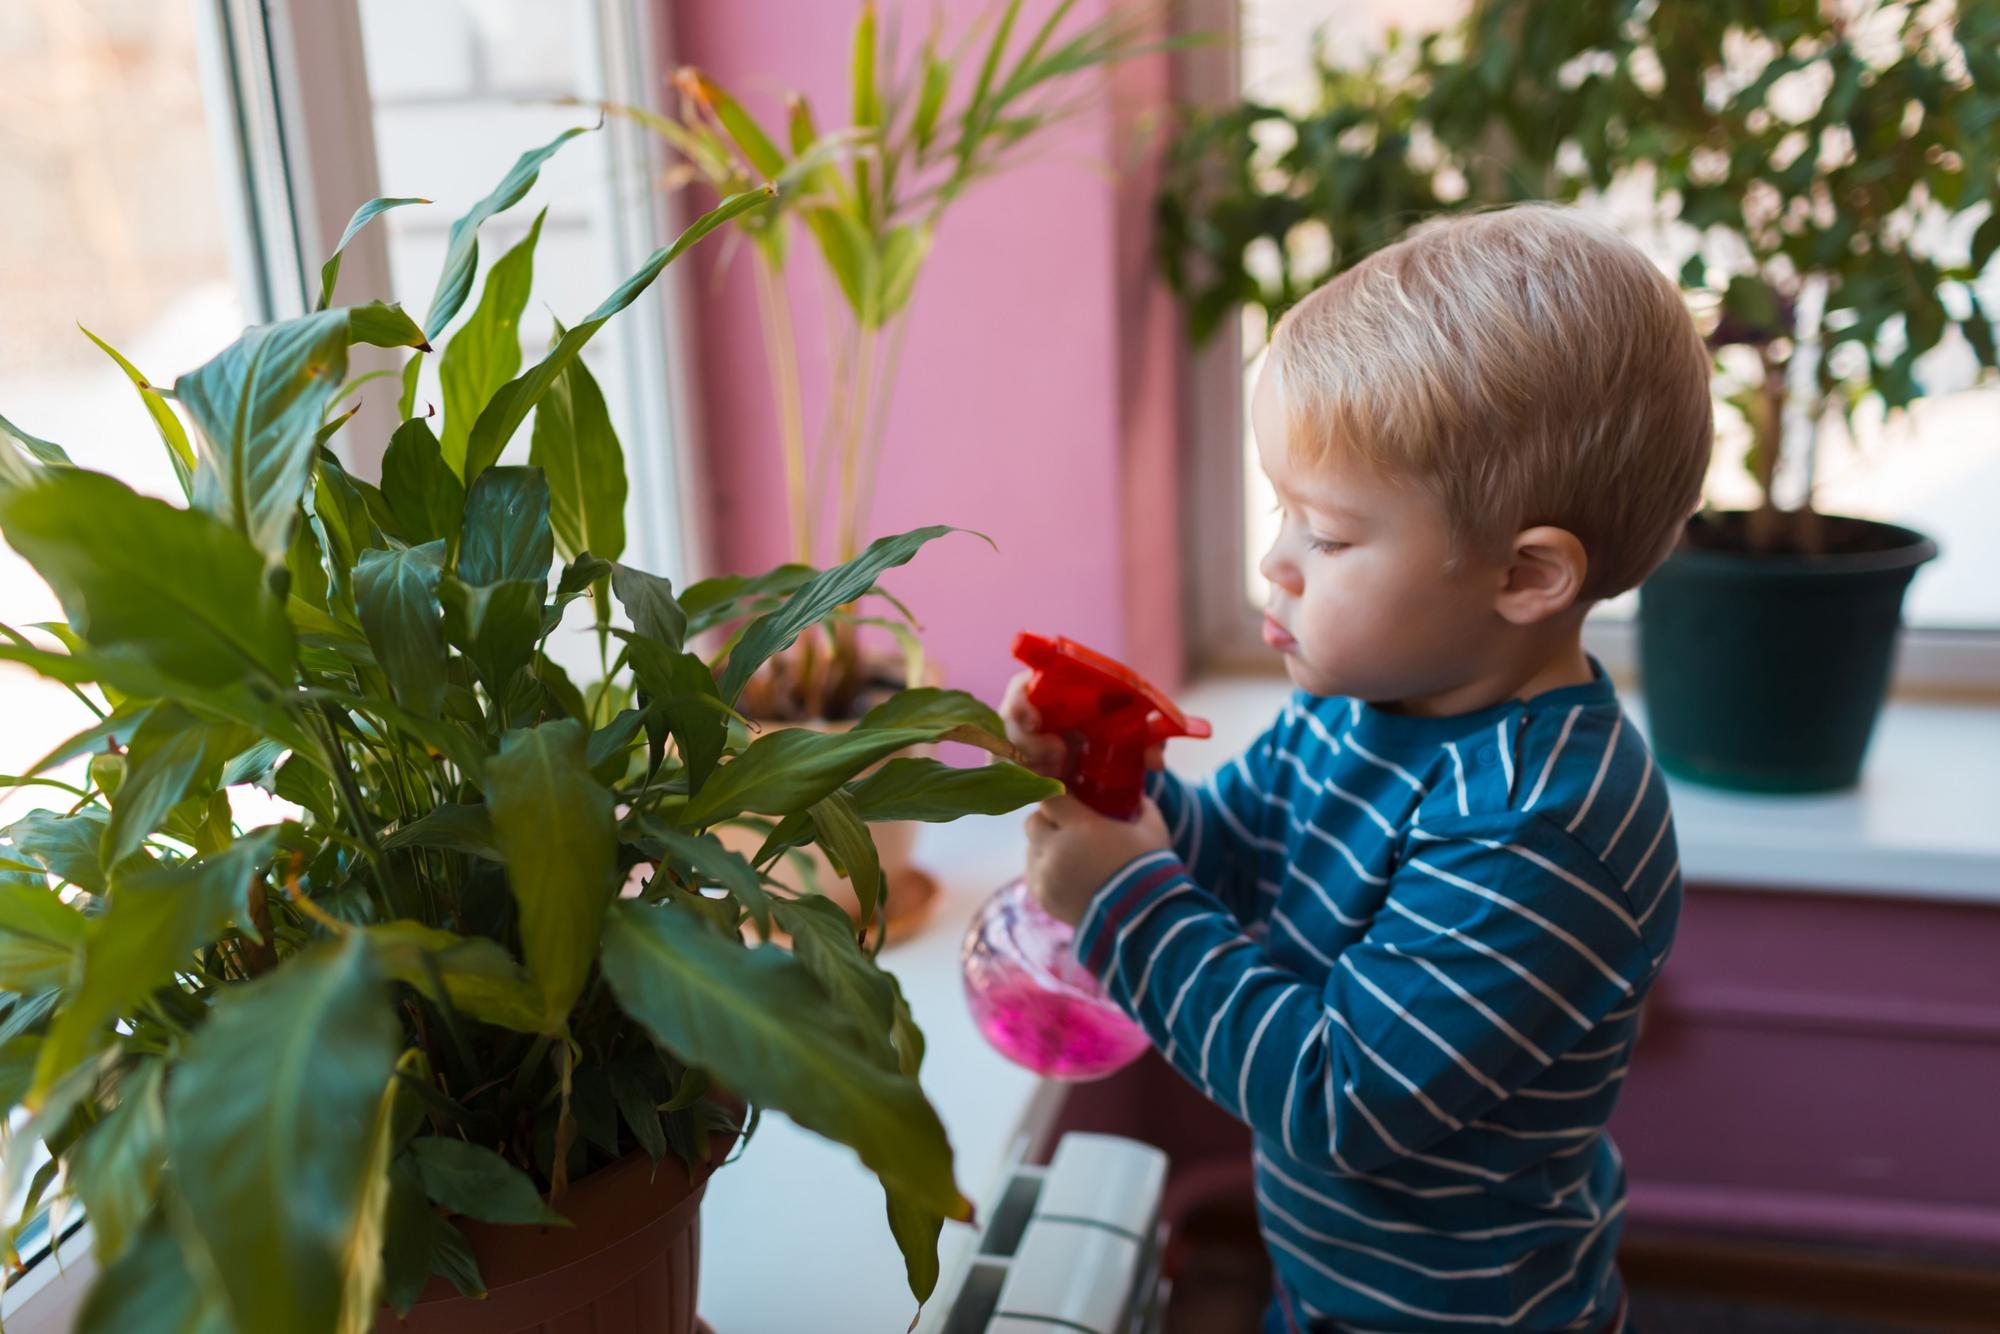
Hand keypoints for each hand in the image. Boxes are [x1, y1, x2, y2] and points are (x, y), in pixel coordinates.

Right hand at [1001, 669, 1167, 777]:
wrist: (1106, 752)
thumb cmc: (1113, 725)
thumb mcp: (1133, 729)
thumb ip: (1146, 739)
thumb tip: (1156, 760)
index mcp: (1051, 689)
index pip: (1021, 687)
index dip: (1021, 702)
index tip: (1034, 720)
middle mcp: (1030, 712)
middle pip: (1010, 723)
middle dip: (1031, 743)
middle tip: (1061, 754)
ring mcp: (1022, 740)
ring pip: (1010, 751)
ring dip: (1035, 764)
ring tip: (1065, 770)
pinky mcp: (1021, 765)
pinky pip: (1014, 774)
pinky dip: (1033, 779)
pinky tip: (1055, 781)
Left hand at [1024, 793, 1171, 927]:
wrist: (1144, 921)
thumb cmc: (1150, 871)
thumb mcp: (1152, 831)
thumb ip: (1141, 806)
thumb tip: (1137, 795)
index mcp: (1080, 826)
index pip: (1050, 797)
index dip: (1060, 797)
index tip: (1072, 800)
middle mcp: (1055, 849)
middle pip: (1033, 821)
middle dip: (1049, 820)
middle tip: (1069, 826)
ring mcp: (1045, 876)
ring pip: (1030, 848)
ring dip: (1045, 846)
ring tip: (1069, 853)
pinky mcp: (1042, 898)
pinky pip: (1032, 873)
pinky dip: (1044, 870)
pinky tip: (1065, 872)